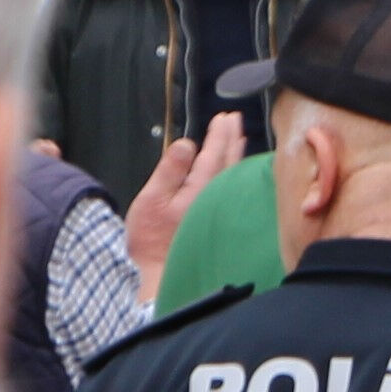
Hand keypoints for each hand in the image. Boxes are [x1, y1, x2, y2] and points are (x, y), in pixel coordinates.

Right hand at [127, 114, 249, 286]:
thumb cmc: (152, 240)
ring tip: (238, 137)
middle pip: (228, 160)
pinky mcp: (218, 219)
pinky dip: (234, 173)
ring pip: (233, 174)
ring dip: (235, 153)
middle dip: (231, 137)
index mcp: (200, 188)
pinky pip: (231, 187)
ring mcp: (219, 208)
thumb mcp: (153, 199)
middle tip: (233, 119)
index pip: (214, 153)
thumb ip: (171, 170)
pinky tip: (233, 171)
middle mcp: (216, 196)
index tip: (223, 117)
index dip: (218, 134)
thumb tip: (186, 144)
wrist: (160, 274)